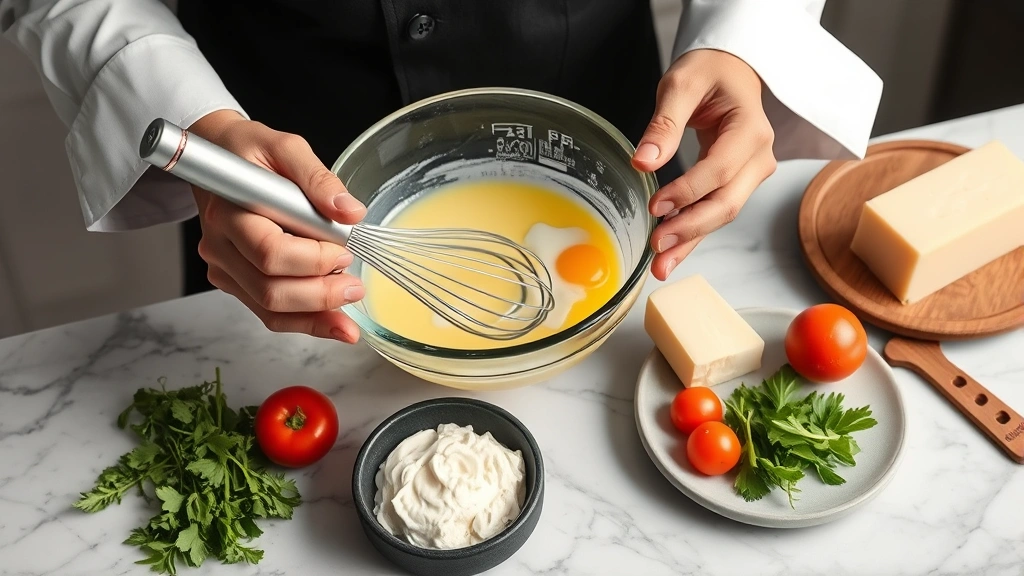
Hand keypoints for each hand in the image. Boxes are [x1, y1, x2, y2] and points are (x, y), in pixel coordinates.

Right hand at [187, 110, 366, 342]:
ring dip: (315, 317)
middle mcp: (220, 245)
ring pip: (269, 309)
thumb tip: (349, 211)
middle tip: (355, 286)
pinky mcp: (235, 281)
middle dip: (320, 295)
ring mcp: (225, 267)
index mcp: (229, 212)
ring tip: (350, 315)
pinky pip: (268, 312)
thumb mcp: (286, 147)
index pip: (270, 252)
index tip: (344, 249)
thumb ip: (318, 177)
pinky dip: (304, 322)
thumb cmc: (250, 152)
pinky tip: (334, 324)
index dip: (313, 259)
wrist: (220, 157)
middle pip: (270, 290)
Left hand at [632, 49, 777, 279]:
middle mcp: (759, 156)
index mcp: (750, 129)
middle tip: (656, 248)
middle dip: (691, 229)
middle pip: (727, 202)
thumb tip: (643, 161)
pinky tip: (670, 254)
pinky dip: (692, 234)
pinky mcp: (736, 184)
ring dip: (690, 241)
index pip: (719, 169)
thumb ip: (664, 123)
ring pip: (721, 214)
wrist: (729, 71)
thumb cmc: (708, 72)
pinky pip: (713, 211)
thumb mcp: (681, 83)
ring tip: (660, 265)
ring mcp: (751, 173)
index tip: (656, 206)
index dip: (688, 192)